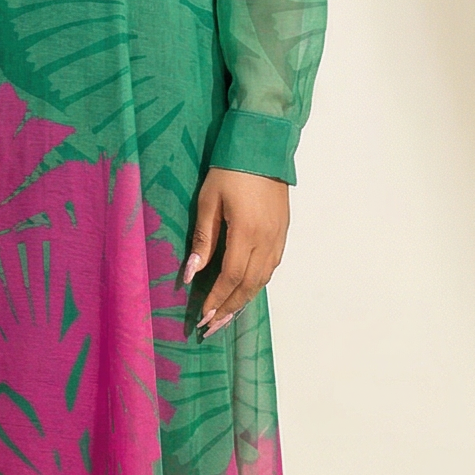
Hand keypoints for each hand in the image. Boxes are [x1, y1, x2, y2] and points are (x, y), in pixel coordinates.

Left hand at [182, 168, 289, 335]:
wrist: (263, 148)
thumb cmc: (230, 171)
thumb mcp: (208, 201)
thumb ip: (203, 240)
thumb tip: (191, 274)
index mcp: (246, 232)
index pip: (230, 277)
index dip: (216, 300)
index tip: (202, 317)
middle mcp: (266, 240)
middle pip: (249, 285)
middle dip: (229, 309)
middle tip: (212, 327)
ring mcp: (278, 237)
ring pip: (263, 279)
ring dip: (244, 300)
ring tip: (227, 315)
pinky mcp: (283, 232)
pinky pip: (271, 266)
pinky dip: (257, 283)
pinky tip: (246, 290)